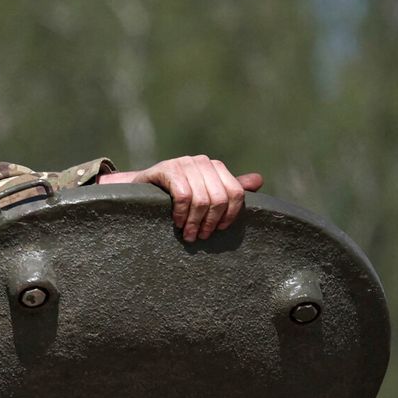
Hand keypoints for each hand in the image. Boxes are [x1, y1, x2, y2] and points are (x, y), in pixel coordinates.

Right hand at [96, 156, 263, 240]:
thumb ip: (228, 189)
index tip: (219, 230)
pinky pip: (183, 196)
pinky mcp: (167, 169)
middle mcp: (202, 161)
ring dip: (195, 222)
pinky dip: (181, 214)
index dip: (230, 215)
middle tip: (200, 237)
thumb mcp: (203, 192)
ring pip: (202, 199)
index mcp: (215, 167)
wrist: (138, 190)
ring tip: (188, 235)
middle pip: (219, 198)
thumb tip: (258, 181)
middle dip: (210, 222)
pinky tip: (176, 223)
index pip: (235, 192)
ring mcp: (184, 163)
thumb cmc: (172, 195)